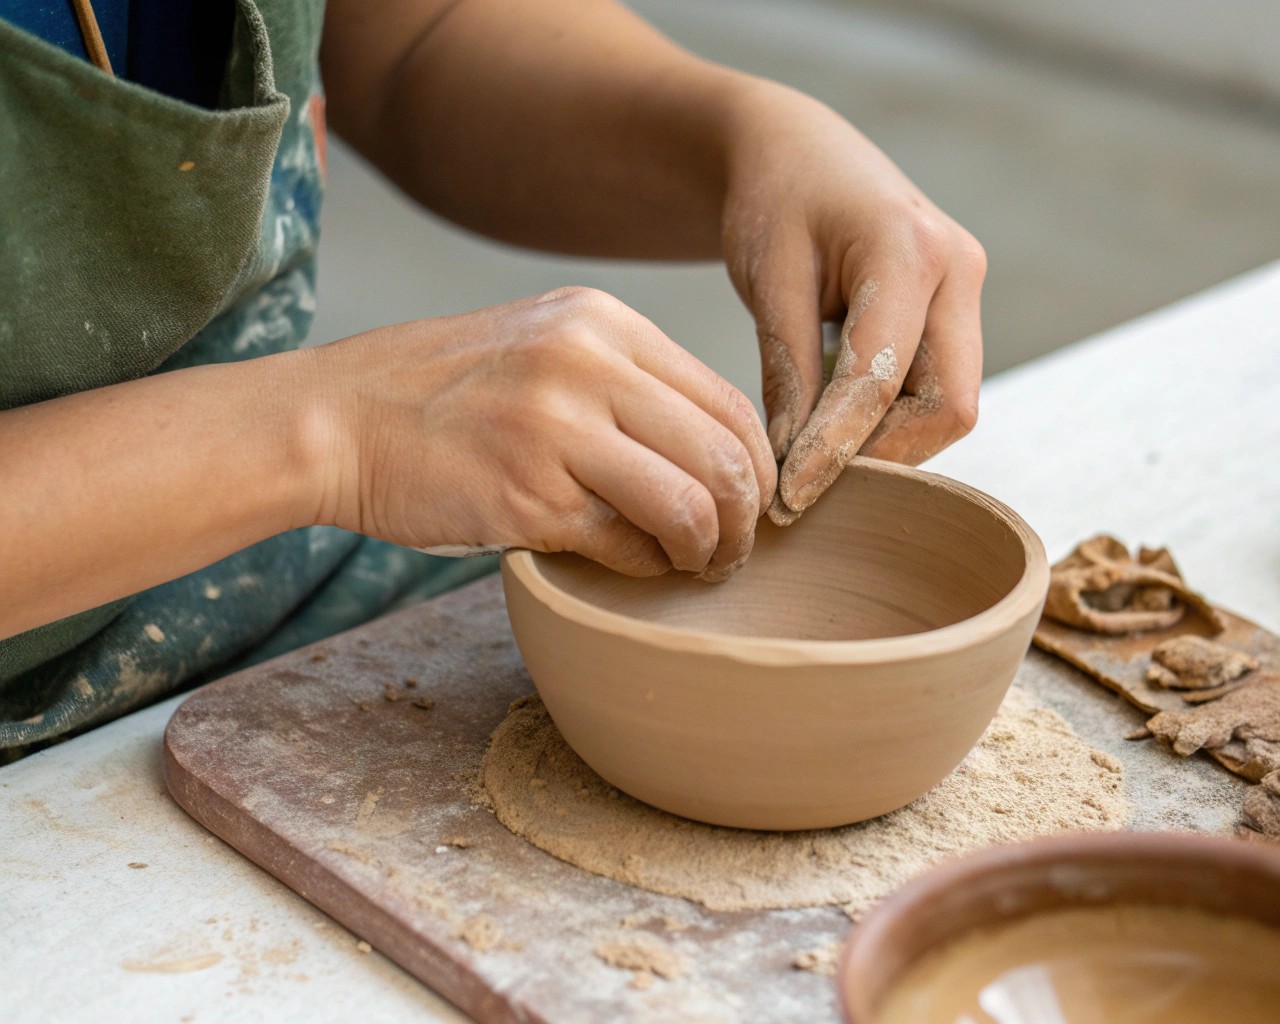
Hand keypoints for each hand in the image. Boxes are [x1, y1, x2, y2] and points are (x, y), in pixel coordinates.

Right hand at [309, 288, 775, 579]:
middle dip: (746, 518)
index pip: (728, 400)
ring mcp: (555, 428)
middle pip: (725, 454)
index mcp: (601, 322)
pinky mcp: (526, 495)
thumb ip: (623, 382)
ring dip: (707, 550)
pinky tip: (634, 566)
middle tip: (733, 550)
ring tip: (695, 566)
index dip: (756, 467)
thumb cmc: (441, 395)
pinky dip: (646, 566)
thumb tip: (712, 450)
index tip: (748, 503)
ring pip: (691, 503)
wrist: (336, 419)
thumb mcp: (541, 347)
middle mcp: (586, 363)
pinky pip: (627, 543)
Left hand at [720, 80, 986, 522]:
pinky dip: (888, 423)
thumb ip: (787, 371)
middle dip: (881, 457)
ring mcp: (966, 292)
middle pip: (948, 408)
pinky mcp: (955, 313)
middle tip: (806, 486)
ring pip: (948, 408)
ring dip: (886, 445)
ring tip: (813, 458)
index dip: (836, 450)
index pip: (882, 383)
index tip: (789, 499)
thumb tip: (791, 467)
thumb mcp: (768, 280)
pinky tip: (834, 430)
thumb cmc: (774, 200)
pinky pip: (937, 391)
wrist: (799, 153)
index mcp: (912, 250)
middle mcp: (960, 271)